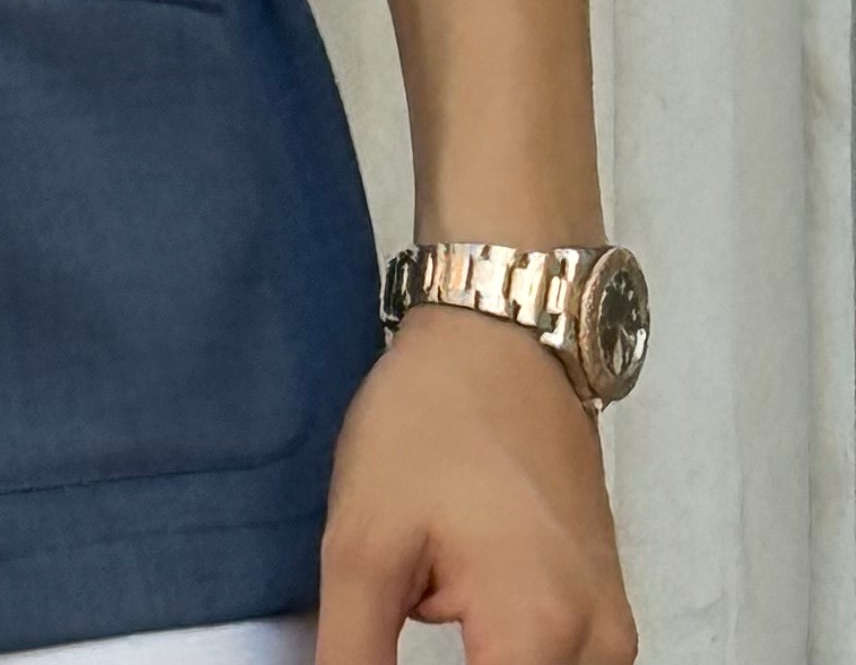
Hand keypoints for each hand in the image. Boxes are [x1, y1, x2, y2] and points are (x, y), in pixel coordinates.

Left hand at [317, 309, 633, 664]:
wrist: (500, 336)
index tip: (370, 657)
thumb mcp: (362, 542)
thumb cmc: (429, 423)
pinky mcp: (610, 611)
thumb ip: (354, 654)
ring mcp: (615, 631)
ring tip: (422, 611)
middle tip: (391, 629)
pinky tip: (465, 636)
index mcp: (540, 631)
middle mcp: (601, 647)